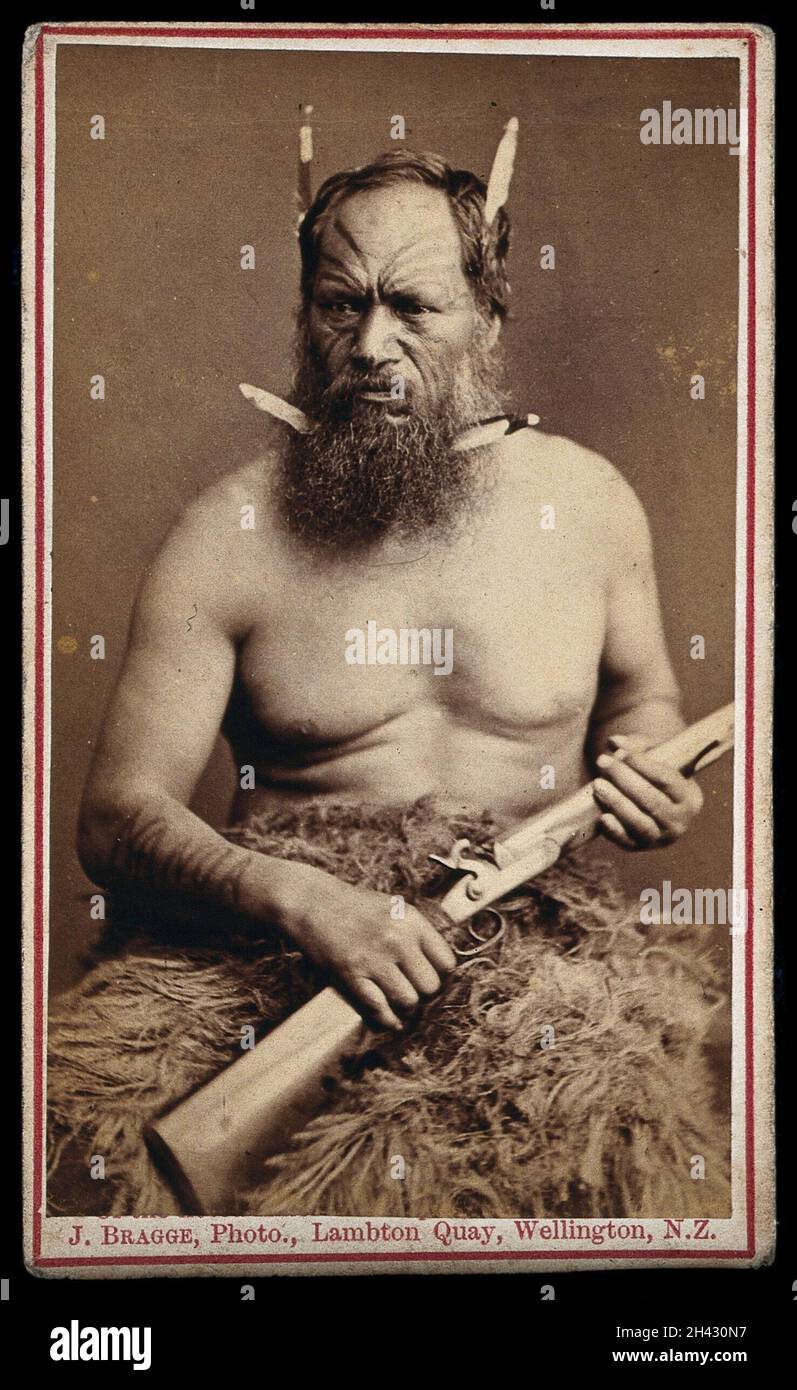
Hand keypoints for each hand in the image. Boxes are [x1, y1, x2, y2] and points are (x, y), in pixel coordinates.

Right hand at [284, 875, 457, 1031]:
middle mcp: (397, 938)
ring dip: (406, 1008)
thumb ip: (415, 932)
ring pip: (409, 1001)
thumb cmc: (353, 905)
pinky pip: (379, 1007)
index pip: (447, 961)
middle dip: (423, 993)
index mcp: (411, 920)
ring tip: (401, 1005)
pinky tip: (389, 1020)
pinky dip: (386, 1019)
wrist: (311, 901)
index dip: (441, 975)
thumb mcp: (393, 907)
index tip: (431, 978)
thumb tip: (438, 965)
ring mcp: (374, 957)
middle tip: (414, 992)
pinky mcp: (351, 973)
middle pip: (430, 986)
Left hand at [592, 733, 702, 850]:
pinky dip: (615, 832)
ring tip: (598, 785)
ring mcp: (661, 838)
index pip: (666, 780)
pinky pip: (627, 842)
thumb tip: (614, 741)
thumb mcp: (654, 756)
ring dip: (618, 804)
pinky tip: (602, 817)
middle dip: (625, 781)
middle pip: (653, 802)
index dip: (642, 765)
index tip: (620, 753)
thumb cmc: (653, 774)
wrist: (651, 801)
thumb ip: (637, 746)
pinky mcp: (641, 847)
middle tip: (602, 762)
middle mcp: (680, 821)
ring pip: (641, 824)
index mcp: (689, 796)